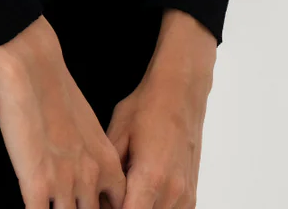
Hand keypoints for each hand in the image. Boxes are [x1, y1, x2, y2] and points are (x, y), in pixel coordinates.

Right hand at [0, 14, 127, 207]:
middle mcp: (90, 178)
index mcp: (107, 163)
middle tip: (74, 205)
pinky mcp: (36, 183)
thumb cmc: (57, 92)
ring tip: (53, 206)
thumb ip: (93, 156)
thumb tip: (89, 174)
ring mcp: (64, 183)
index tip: (95, 206)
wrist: (34, 68)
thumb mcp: (88, 128)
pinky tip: (36, 208)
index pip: (119, 207)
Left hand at [104, 9, 215, 207]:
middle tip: (107, 196)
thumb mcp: (117, 133)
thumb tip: (96, 197)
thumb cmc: (147, 107)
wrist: (180, 91)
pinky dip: (155, 208)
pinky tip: (142, 194)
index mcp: (150, 177)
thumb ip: (108, 173)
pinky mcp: (191, 194)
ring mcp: (185, 195)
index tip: (97, 204)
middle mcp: (172, 191)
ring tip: (125, 193)